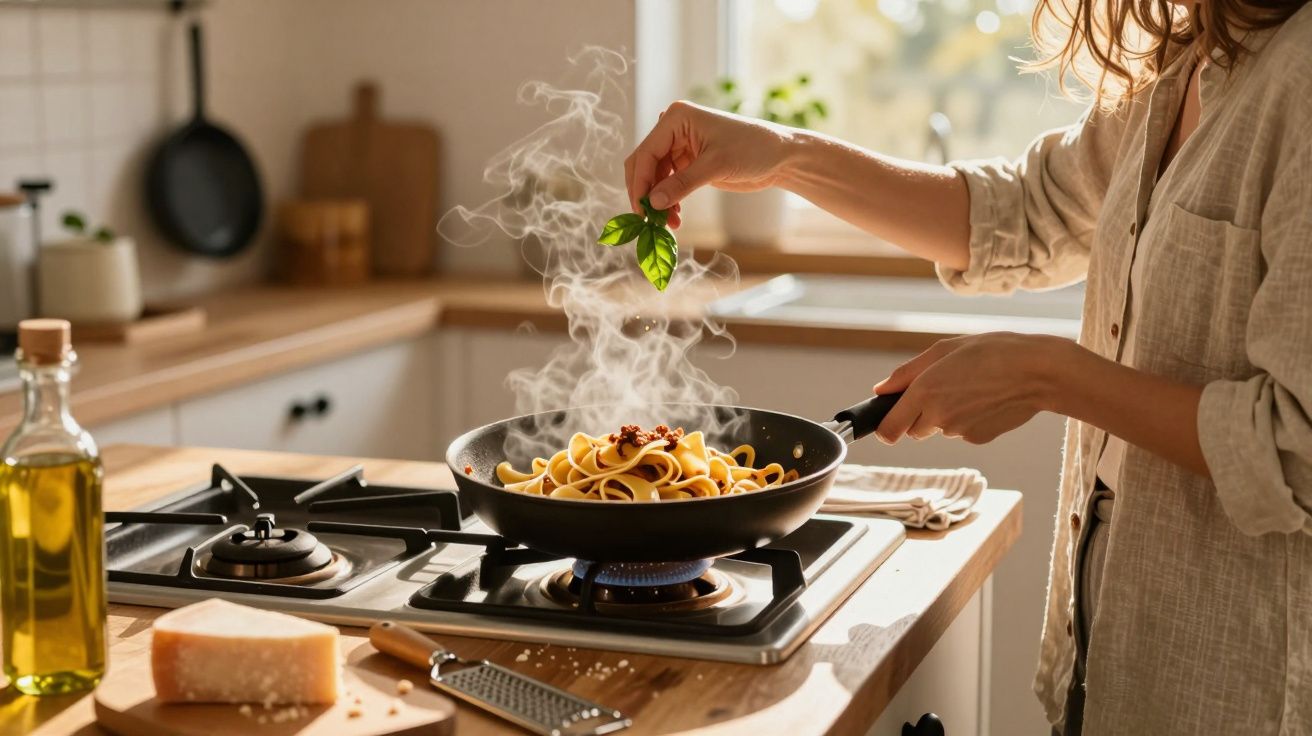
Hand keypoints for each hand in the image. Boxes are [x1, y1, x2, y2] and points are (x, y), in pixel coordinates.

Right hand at [625, 101, 796, 227]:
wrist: (779, 156)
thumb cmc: (753, 149)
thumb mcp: (716, 166)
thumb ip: (682, 184)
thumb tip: (652, 203)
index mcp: (677, 118)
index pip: (646, 152)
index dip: (640, 182)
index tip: (642, 210)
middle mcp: (674, 129)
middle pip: (645, 164)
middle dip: (646, 192)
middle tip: (650, 220)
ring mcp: (680, 146)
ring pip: (654, 177)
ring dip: (658, 201)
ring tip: (668, 224)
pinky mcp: (688, 163)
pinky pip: (668, 183)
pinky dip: (668, 200)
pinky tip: (675, 216)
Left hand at [872, 333, 1069, 444]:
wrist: (1038, 372)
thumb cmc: (992, 351)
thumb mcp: (944, 350)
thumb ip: (907, 373)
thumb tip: (881, 390)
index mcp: (924, 392)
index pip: (888, 431)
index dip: (885, 428)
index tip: (890, 419)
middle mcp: (938, 416)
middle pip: (913, 430)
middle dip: (919, 415)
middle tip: (943, 388)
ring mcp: (959, 431)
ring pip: (939, 429)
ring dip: (945, 414)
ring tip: (971, 388)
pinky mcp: (978, 439)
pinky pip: (962, 431)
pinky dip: (968, 419)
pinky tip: (986, 399)